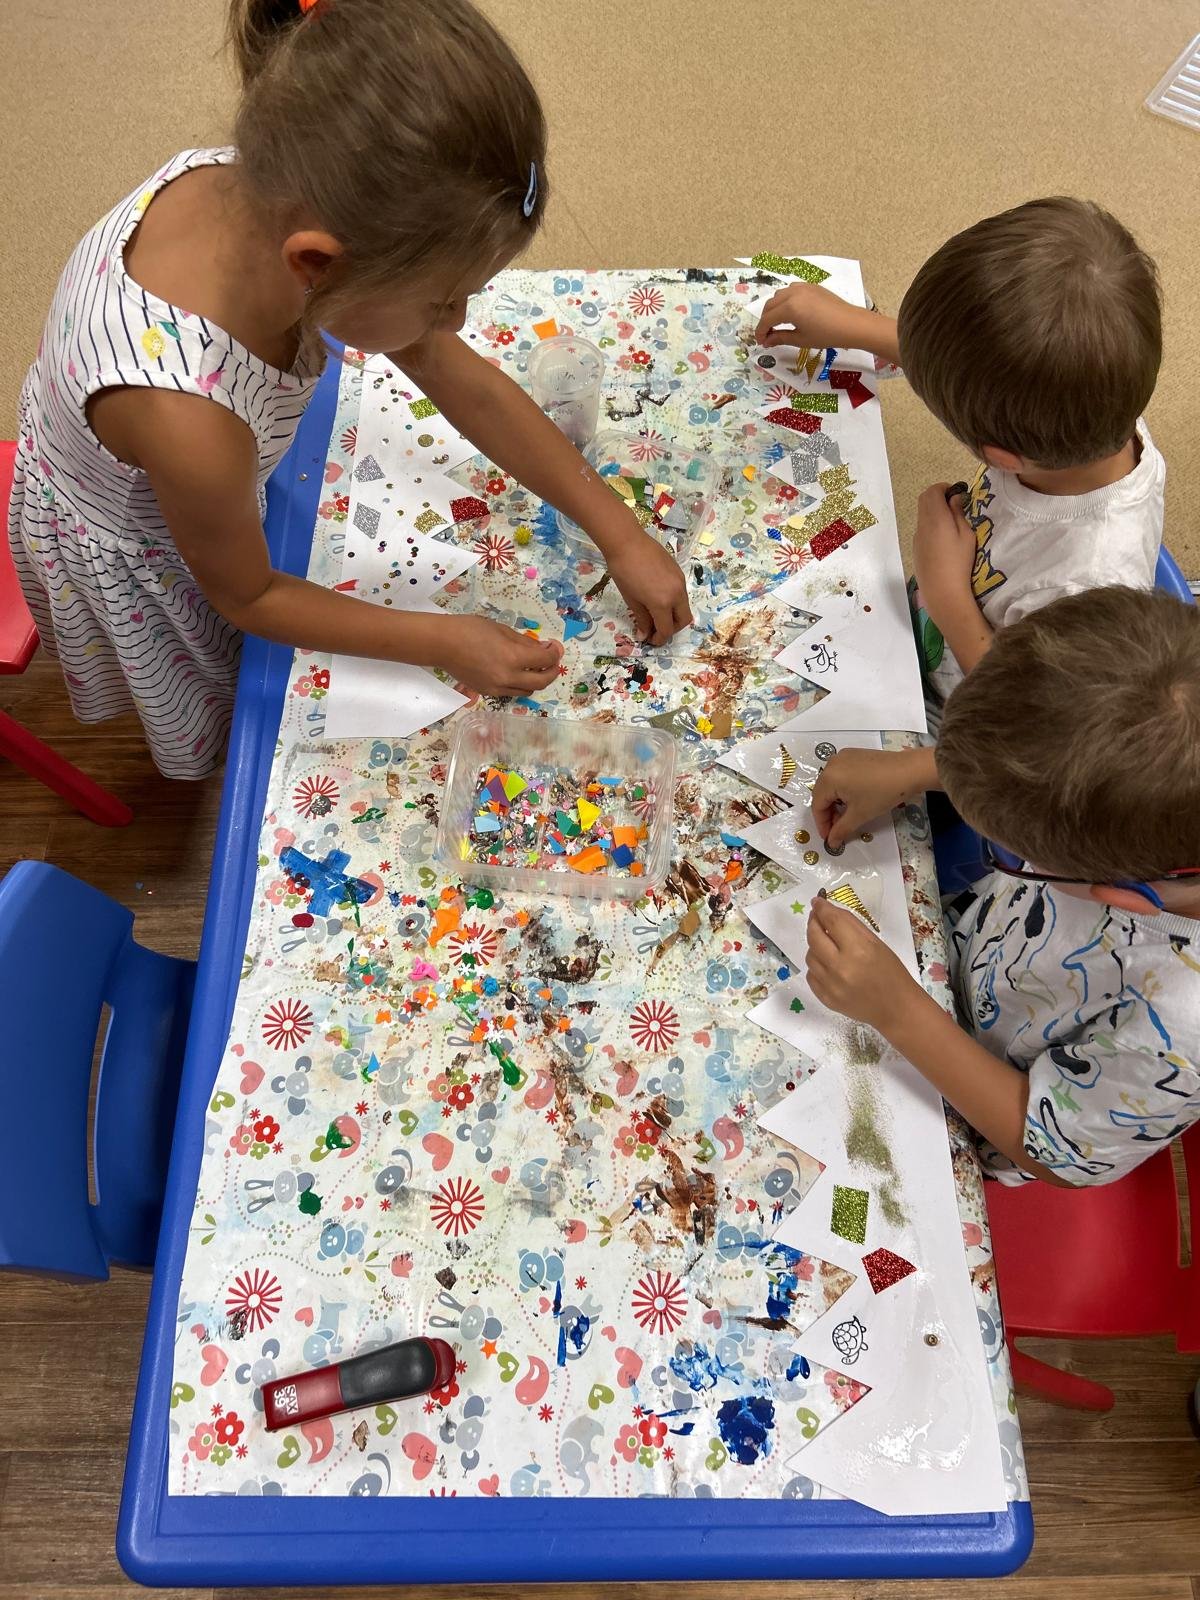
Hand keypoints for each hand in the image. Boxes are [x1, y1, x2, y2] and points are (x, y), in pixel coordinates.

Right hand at [432, 615, 562, 696]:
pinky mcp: (487, 693)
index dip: (554, 653)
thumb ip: (525, 643)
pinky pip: (511, 692)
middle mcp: (508, 678)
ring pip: (528, 691)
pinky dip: (519, 684)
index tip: (554, 646)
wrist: (442, 644)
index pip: (545, 661)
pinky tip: (516, 672)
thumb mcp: (503, 630)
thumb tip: (544, 649)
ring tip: (534, 667)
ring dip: (536, 680)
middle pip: (541, 682)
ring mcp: (497, 688)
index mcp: (513, 658)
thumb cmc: (471, 630)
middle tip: (552, 660)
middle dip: (552, 671)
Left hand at [604, 526, 692, 644]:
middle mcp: (676, 594)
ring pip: (684, 606)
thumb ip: (641, 619)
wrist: (627, 542)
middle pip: (683, 620)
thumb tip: (644, 635)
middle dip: (672, 629)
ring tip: (656, 614)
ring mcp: (680, 581)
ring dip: (674, 615)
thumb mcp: (631, 599)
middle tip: (657, 630)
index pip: (666, 630)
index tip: (650, 641)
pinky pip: (681, 593)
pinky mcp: (679, 572)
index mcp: (662, 603)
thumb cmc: (623, 572)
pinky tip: (659, 597)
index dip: (659, 639)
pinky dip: (674, 601)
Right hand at [755, 283, 869, 350]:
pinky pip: (791, 290)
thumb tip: (767, 341)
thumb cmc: (826, 335)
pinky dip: (785, 299)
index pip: (767, 319)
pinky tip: (791, 311)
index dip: (761, 331)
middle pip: (770, 305)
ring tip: (778, 323)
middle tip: (768, 334)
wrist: (851, 324)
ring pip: (779, 295)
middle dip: (765, 320)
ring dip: (774, 308)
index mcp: (789, 308)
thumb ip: (781, 338)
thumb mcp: (801, 339)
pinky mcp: (811, 286)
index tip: (761, 342)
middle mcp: (793, 293)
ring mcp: (803, 287)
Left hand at [806, 896, 925, 1034]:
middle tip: (816, 918)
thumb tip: (827, 911)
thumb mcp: (876, 943)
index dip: (821, 908)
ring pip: (810, 956)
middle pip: (814, 936)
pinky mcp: (826, 999)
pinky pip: (811, 975)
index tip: (817, 901)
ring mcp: (831, 985)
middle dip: (813, 923)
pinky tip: (827, 964)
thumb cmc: (891, 972)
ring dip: (815, 946)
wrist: (896, 1008)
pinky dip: (817, 966)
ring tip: (827, 944)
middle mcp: (840, 967)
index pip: (832, 921)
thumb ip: (850, 926)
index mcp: (858, 949)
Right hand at [811, 746, 933, 847]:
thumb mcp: (860, 815)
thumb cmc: (883, 793)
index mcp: (828, 778)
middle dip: (828, 813)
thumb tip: (831, 843)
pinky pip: (840, 774)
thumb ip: (841, 829)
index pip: (817, 805)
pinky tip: (853, 798)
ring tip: (847, 815)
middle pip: (822, 793)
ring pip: (831, 784)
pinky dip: (843, 788)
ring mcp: (842, 757)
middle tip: (838, 829)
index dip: (822, 824)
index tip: (829, 838)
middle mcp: (831, 764)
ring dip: (835, 801)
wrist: (910, 770)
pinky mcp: (853, 754)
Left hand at [913, 484, 977, 628]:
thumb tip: (954, 499)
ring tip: (950, 521)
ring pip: (921, 514)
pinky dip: (930, 523)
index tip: (956, 493)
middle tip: (953, 504)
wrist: (942, 590)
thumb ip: (958, 513)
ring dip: (933, 510)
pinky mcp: (916, 548)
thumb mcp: (967, 534)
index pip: (933, 491)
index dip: (944, 488)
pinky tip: (942, 538)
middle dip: (937, 496)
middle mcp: (922, 524)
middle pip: (923, 499)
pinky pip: (921, 528)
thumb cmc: (959, 561)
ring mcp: (916, 537)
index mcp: (935, 517)